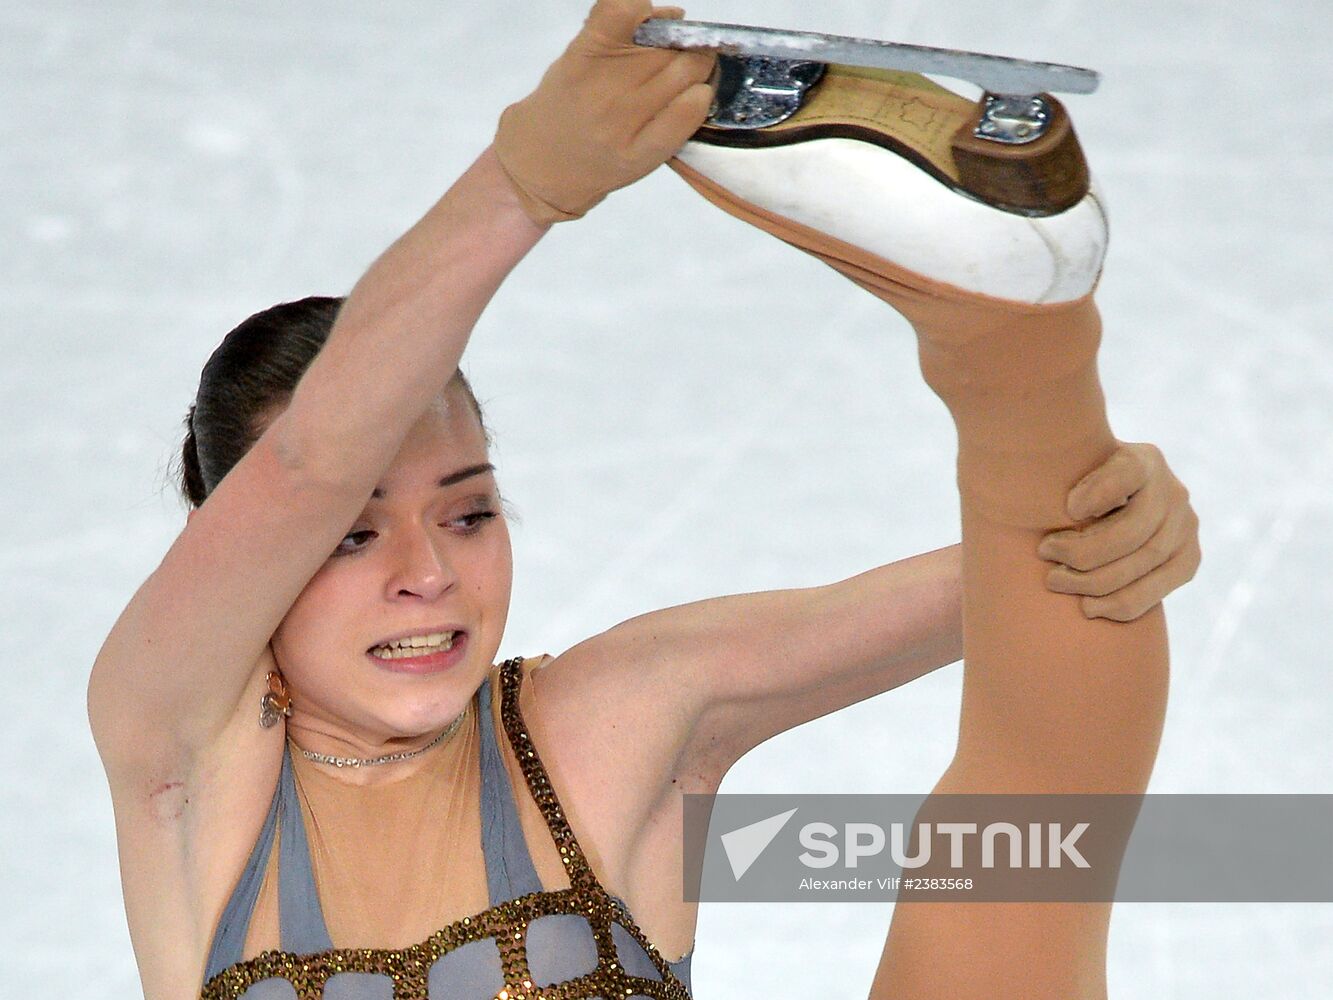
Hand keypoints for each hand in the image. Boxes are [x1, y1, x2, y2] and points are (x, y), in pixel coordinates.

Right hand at [492, 0, 717, 225]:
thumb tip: (674, 16)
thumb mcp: (578, 56)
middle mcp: (603, 90)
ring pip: (686, 73)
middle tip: (678, 52)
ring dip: (697, 67)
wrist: (543, 163)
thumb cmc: (567, 103)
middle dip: (680, 42)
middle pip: (668, 44)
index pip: (627, 9)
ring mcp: (622, 125)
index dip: (648, 12)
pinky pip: (688, 114)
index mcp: (584, 56)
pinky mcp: (641, 154)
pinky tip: (693, 96)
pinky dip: (700, 97)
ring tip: (687, 73)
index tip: (654, 23)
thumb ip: (620, 32)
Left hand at [1037, 441, 1201, 620]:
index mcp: (1143, 460)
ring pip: (1145, 562)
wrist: (1112, 509)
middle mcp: (1172, 491)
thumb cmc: (1075, 488)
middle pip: (1133, 529)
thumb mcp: (1070, 470)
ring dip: (1096, 581)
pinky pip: (1157, 590)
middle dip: (1084, 550)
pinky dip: (1121, 604)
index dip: (1098, 493)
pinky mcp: (1188, 560)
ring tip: (1057, 582)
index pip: (1126, 474)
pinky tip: (1088, 606)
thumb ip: (1060, 475)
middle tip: (1045, 554)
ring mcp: (1185, 527)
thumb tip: (1040, 496)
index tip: (1068, 509)